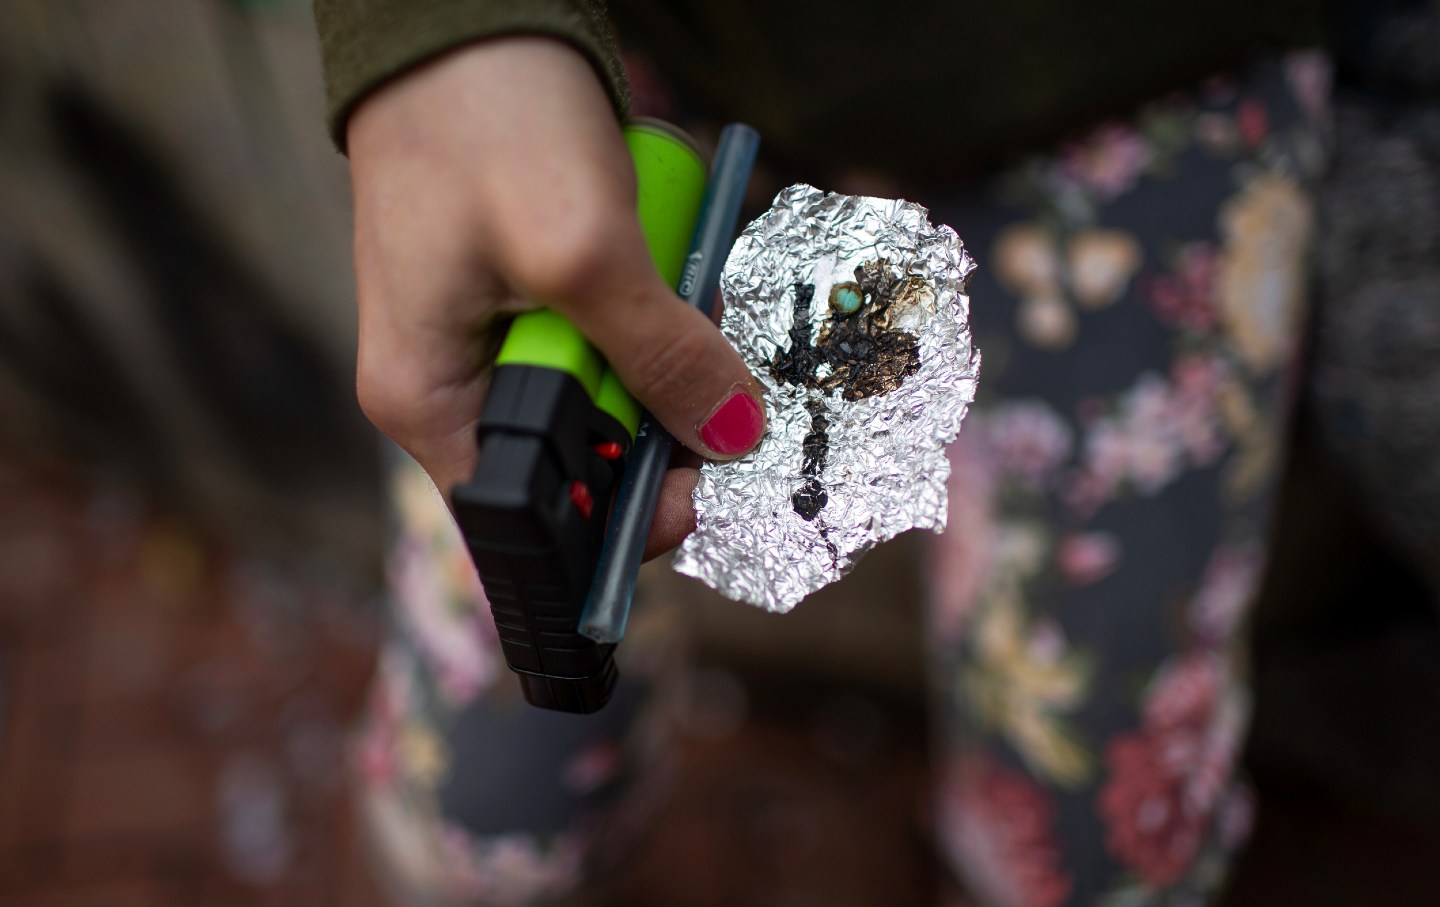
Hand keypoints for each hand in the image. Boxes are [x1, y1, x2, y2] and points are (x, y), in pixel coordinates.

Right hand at [346, 38, 764, 555]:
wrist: (462, 15)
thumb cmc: (485, 123)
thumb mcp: (582, 252)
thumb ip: (659, 356)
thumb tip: (732, 434)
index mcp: (429, 403)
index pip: (534, 517)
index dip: (621, 517)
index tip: (700, 487)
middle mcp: (448, 388)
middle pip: (575, 460)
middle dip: (650, 422)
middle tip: (706, 368)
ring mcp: (483, 340)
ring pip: (597, 398)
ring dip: (655, 363)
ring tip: (680, 298)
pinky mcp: (518, 297)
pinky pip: (597, 340)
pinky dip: (642, 320)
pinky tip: (661, 273)